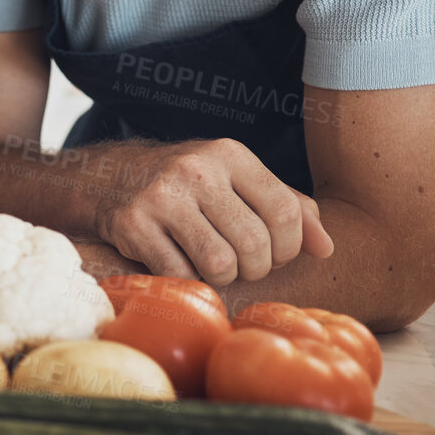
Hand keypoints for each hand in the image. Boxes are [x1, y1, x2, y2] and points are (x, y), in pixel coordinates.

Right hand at [94, 138, 334, 285]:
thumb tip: (327, 248)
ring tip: (210, 264)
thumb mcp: (238, 181)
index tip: (273, 252)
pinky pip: (178, 274)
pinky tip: (178, 262)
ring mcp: (161, 196)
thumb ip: (289, 207)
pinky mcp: (132, 223)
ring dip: (221, 277)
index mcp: (229, 154)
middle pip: (255, 244)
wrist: (108, 177)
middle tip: (240, 263)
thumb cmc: (189, 186)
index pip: (286, 212)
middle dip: (254, 268)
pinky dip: (184, 280)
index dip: (289, 246)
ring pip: (219, 264)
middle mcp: (196, 169)